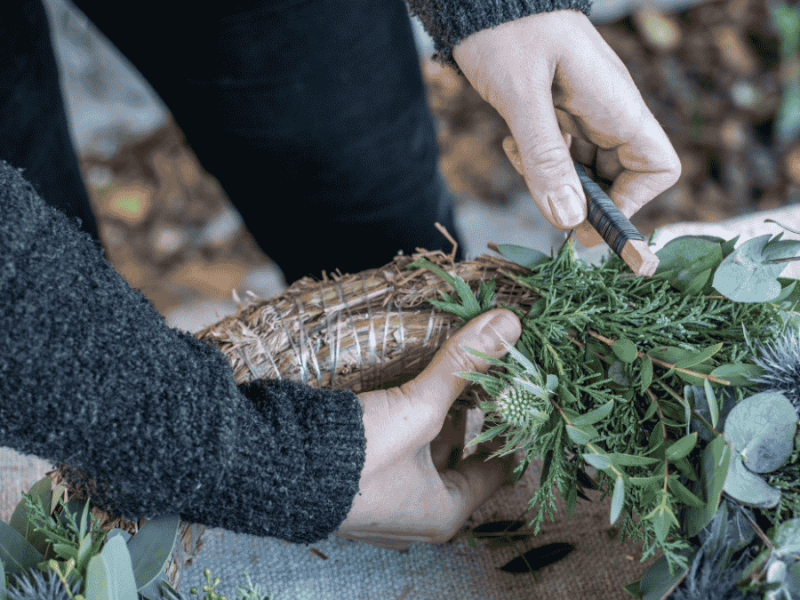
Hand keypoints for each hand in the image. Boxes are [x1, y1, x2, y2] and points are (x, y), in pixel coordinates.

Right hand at [333, 309, 521, 550]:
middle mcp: (415, 514)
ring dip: (434, 416)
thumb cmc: (358, 455)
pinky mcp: (356, 482)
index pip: (495, 472)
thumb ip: (463, 364)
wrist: (274, 469)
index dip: (510, 432)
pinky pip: (396, 450)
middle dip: (468, 416)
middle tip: (484, 375)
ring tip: (446, 374)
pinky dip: (405, 422)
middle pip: (458, 458)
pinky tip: (405, 390)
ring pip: (424, 452)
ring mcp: (383, 500)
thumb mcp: (419, 407)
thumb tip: (508, 324)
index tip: (520, 400)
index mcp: (443, 513)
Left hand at [452, 10, 680, 247]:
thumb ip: (546, 157)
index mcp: (616, 106)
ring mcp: (583, 115)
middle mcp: (607, 114)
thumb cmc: (507, 30)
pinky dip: (536, 163)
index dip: (631, 202)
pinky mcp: (557, 115)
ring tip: (519, 155)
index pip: (656, 168)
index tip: (588, 217)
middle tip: (543, 197)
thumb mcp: (521, 95)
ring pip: (583, 172)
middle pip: (617, 180)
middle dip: (581, 199)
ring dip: (551, 180)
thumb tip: (569, 221)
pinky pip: (559, 156)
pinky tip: (511, 144)